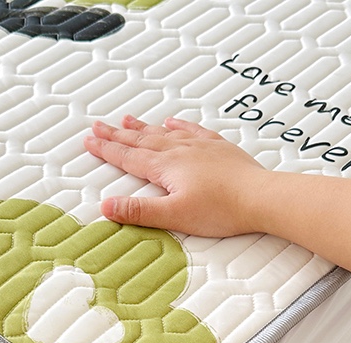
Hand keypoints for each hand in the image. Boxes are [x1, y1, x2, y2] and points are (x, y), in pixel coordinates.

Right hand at [84, 115, 267, 236]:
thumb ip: (139, 211)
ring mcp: (200, 147)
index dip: (107, 149)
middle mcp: (180, 151)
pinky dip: (180, 126)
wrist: (260, 197)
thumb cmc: (221, 209)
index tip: (90, 141)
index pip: (128, 156)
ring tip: (127, 120)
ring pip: (163, 133)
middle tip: (99, 126)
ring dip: (143, 127)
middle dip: (117, 134)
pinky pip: (193, 131)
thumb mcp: (174, 215)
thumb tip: (107, 207)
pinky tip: (173, 122)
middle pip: (141, 140)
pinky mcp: (219, 149)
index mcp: (166, 167)